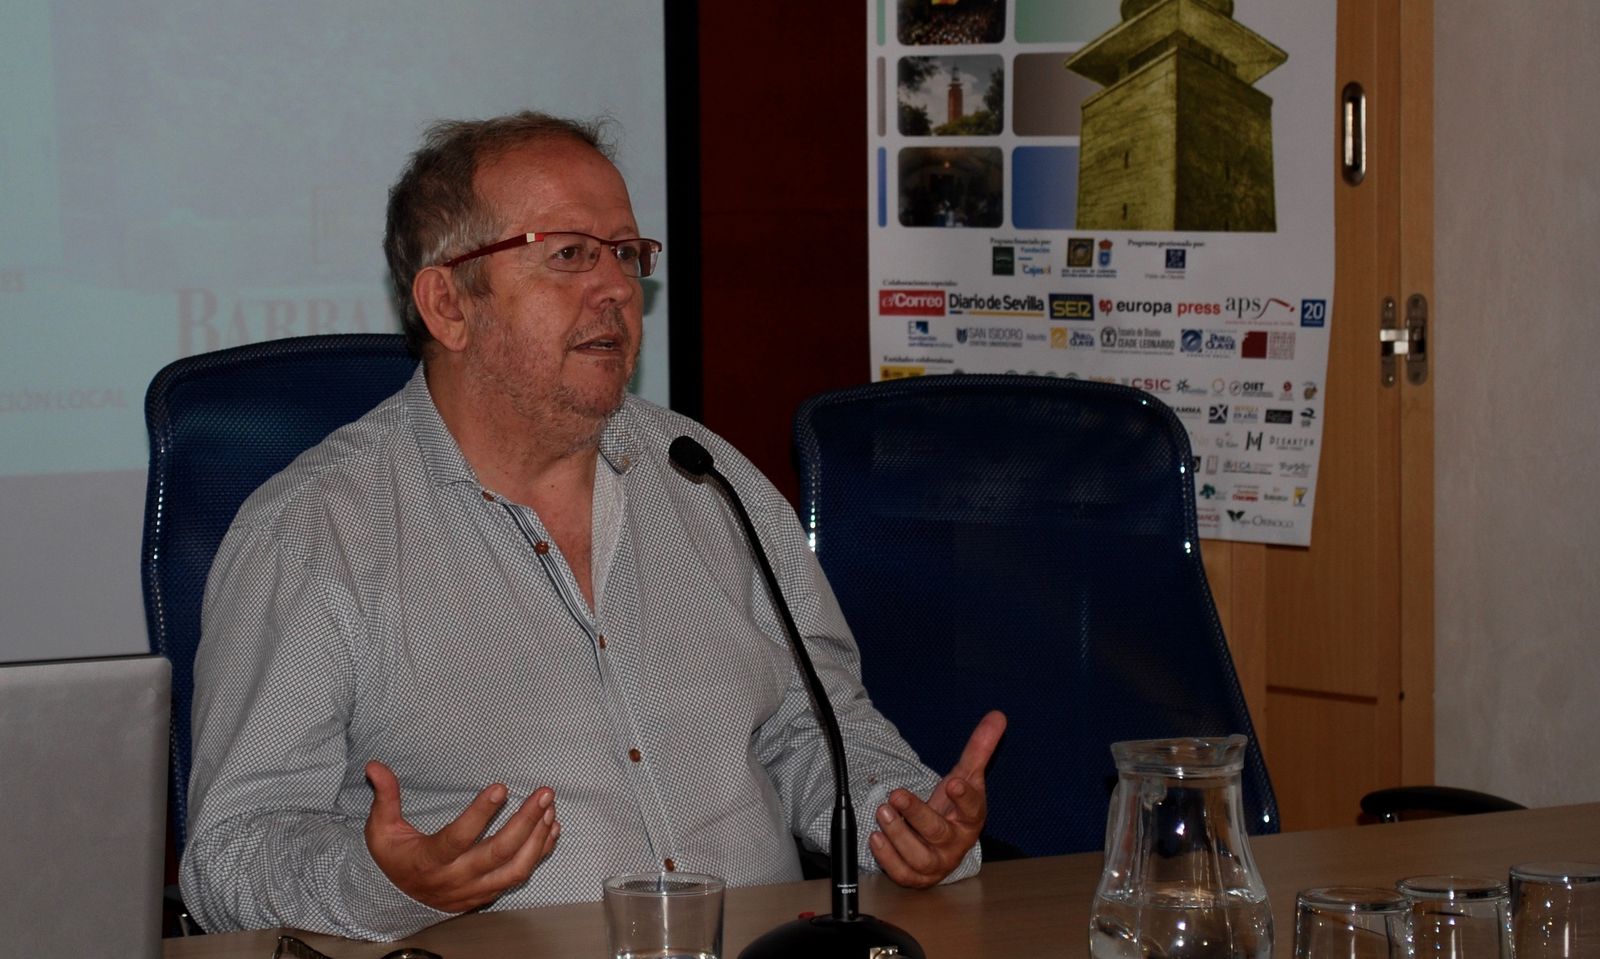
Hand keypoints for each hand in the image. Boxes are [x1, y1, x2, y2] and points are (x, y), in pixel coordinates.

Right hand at [363, 760, 558, 913]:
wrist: (401, 901)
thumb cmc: (395, 858)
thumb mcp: (382, 830)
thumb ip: (385, 797)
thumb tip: (375, 766)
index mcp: (429, 860)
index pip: (458, 838)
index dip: (480, 814)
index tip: (501, 787)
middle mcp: (456, 878)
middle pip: (497, 853)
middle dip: (525, 822)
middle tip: (543, 794)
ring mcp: (475, 890)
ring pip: (515, 869)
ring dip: (537, 838)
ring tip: (549, 809)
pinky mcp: (488, 894)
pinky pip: (520, 876)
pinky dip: (539, 853)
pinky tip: (551, 829)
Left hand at [869, 710, 1005, 887]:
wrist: (944, 842)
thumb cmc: (955, 807)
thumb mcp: (966, 777)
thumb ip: (979, 748)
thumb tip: (997, 715)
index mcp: (970, 818)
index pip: (973, 809)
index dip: (964, 797)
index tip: (953, 783)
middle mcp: (955, 843)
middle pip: (939, 833)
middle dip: (918, 814)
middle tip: (897, 794)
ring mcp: (937, 862)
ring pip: (920, 858)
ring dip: (899, 836)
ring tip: (883, 812)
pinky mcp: (917, 876)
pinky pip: (904, 874)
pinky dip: (888, 859)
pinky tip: (876, 837)